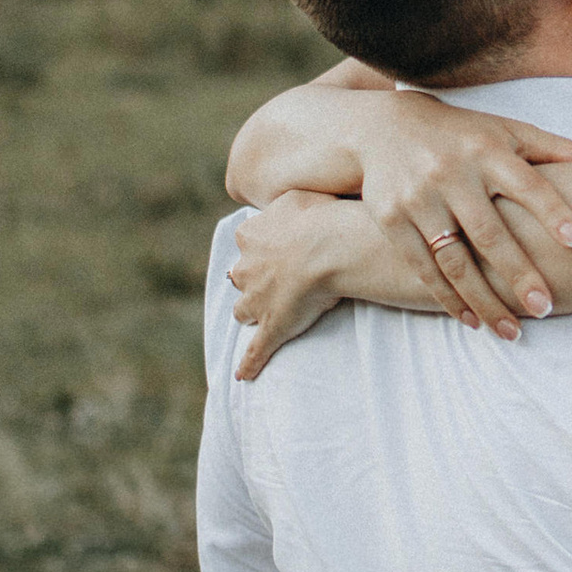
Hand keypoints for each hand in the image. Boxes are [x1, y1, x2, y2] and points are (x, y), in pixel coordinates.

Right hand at [222, 90, 571, 328]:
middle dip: (518, 273)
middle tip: (545, 308)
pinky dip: (448, 298)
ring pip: (455, 260)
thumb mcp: (504, 131)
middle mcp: (451, 173)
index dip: (552, 210)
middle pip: (489, 231)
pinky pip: (423, 268)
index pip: (527, 183)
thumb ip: (555, 149)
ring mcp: (419, 198)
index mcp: (487, 150)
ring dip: (484, 300)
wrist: (380, 128)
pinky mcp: (392, 219)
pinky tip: (472, 320)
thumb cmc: (460, 134)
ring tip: (512, 331)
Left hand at [226, 196, 350, 379]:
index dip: (264, 247)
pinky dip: (249, 363)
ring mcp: (256, 301)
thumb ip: (282, 202)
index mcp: (250, 236)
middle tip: (277, 280)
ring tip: (266, 316)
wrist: (329, 248)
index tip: (282, 247)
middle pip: (242, 277)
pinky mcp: (271, 328)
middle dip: (253, 280)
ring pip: (244, 310)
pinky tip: (243, 376)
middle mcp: (246, 269)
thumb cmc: (320, 216)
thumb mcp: (295, 195)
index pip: (249, 243)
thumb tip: (282, 204)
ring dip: (252, 312)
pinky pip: (255, 350)